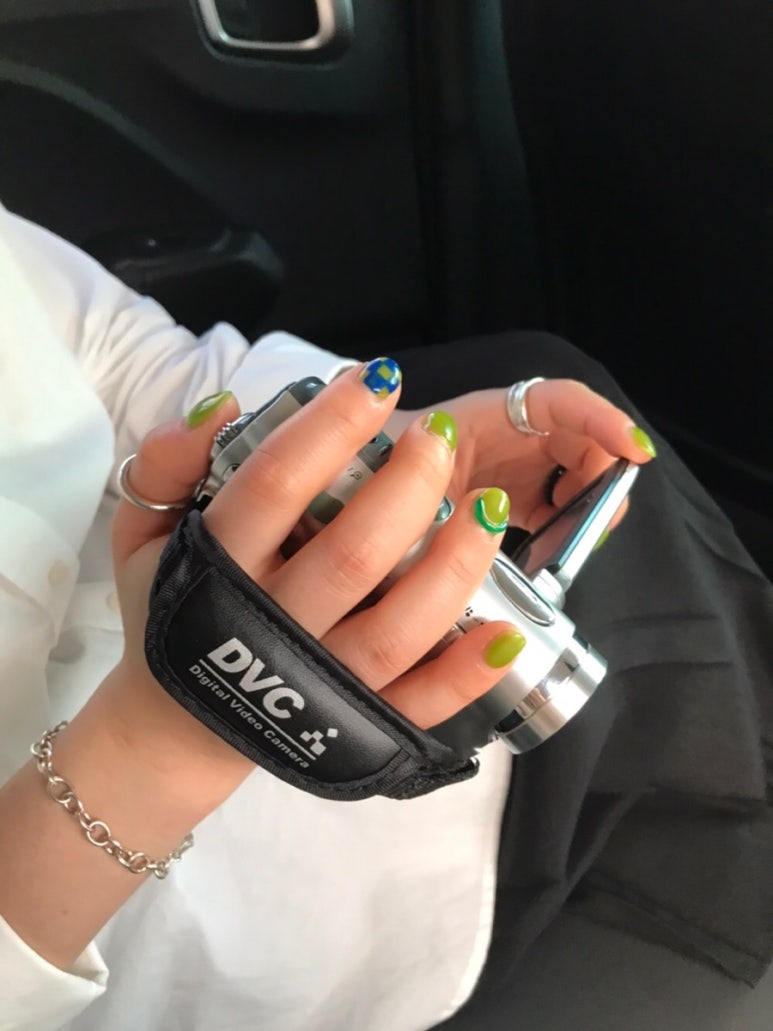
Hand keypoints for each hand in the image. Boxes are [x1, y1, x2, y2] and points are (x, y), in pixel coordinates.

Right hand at [110, 362, 526, 752]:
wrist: (176, 727)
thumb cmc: (172, 612)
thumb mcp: (142, 534)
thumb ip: (166, 465)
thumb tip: (220, 408)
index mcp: (216, 567)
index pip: (276, 483)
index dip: (332, 425)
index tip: (378, 379)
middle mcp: (271, 627)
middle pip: (353, 552)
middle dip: (409, 485)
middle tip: (437, 436)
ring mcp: (319, 684)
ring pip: (398, 628)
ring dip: (453, 565)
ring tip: (489, 507)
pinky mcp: (356, 728)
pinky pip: (416, 706)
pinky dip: (465, 675)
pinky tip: (506, 633)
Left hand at [389, 380, 656, 532]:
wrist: (349, 494)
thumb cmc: (371, 473)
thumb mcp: (399, 480)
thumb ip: (431, 488)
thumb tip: (483, 515)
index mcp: (485, 417)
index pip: (559, 401)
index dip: (602, 419)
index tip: (635, 452)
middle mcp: (507, 435)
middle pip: (580, 440)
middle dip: (601, 475)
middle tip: (595, 519)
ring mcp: (512, 467)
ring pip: (574, 476)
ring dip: (583, 505)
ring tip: (561, 540)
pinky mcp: (513, 498)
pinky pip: (555, 506)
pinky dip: (562, 527)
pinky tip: (546, 549)